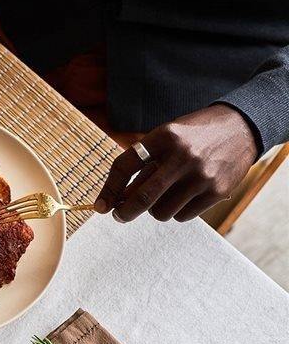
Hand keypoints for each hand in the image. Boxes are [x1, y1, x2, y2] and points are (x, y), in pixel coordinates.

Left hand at [95, 105, 257, 221]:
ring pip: (161, 211)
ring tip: (163, 196)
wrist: (242, 127)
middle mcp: (183, 156)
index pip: (125, 165)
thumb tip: (117, 199)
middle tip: (119, 216)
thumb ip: (144, 162)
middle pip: (142, 197)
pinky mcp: (218, 191)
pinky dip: (176, 211)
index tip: (101, 206)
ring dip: (155, 209)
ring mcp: (202, 175)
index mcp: (164, 137)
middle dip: (125, 212)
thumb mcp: (166, 136)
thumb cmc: (193, 136)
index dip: (109, 189)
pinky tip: (183, 197)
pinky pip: (183, 216)